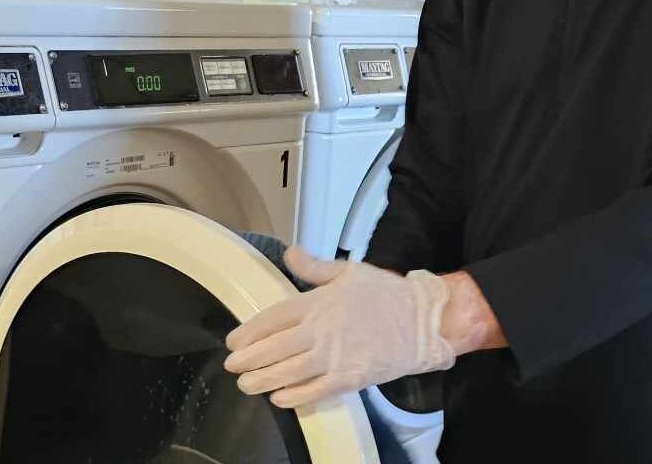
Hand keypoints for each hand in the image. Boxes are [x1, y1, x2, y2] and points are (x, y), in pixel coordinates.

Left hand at [223, 246, 455, 407]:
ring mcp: (334, 358)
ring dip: (263, 380)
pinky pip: (314, 392)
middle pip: (275, 348)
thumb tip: (290, 253)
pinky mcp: (348, 379)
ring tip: (246, 385)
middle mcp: (321, 331)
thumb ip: (315, 266)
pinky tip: (278, 398)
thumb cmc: (385, 294)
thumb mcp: (349, 271)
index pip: (273, 318)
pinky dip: (293, 397)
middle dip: (249, 359)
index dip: (249, 332)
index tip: (233, 341)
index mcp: (318, 302)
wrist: (420, 322)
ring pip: (288, 373)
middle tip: (231, 367)